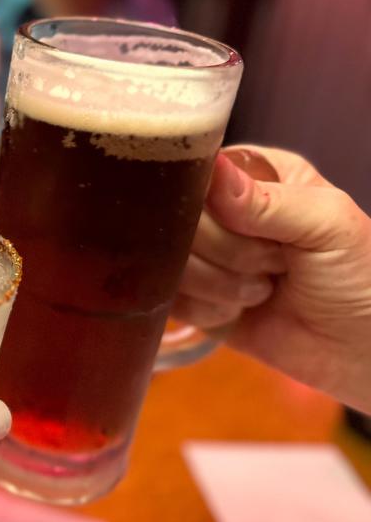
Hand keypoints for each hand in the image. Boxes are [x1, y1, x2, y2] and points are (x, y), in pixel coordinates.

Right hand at [174, 146, 370, 411]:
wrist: (365, 351)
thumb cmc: (362, 276)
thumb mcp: (327, 225)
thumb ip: (267, 200)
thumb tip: (211, 170)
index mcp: (253, 174)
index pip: (197, 173)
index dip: (214, 204)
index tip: (251, 225)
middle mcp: (220, 210)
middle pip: (179, 220)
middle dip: (229, 252)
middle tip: (276, 264)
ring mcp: (202, 255)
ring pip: (171, 261)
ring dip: (223, 285)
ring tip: (264, 290)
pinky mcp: (192, 297)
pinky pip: (171, 298)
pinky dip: (209, 310)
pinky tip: (241, 312)